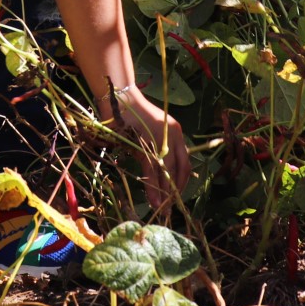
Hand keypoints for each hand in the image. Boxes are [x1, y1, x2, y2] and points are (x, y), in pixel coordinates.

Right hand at [110, 88, 191, 211]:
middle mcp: (174, 135)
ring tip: (160, 207)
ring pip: (167, 170)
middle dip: (175, 190)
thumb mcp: (148, 136)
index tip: (175, 198)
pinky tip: (152, 197)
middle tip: (169, 207)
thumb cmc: (130, 118)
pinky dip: (152, 184)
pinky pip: (153, 167)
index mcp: (176, 133)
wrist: (119, 98)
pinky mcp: (147, 140)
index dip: (181, 182)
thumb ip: (156, 152)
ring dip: (164, 191)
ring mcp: (162, 137)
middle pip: (179, 168)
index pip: (185, 163)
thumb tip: (158, 178)